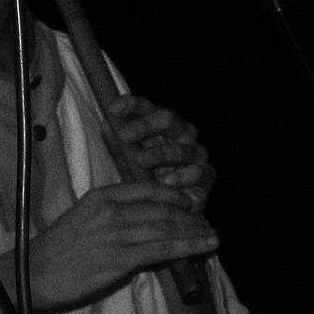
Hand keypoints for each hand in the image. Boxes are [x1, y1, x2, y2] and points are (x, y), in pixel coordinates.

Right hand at [28, 179, 217, 313]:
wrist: (33, 272)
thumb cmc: (53, 250)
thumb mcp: (79, 219)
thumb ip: (108, 216)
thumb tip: (136, 224)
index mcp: (99, 197)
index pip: (145, 188)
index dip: (172, 193)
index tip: (187, 201)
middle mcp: (110, 211)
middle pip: (161, 208)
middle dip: (189, 216)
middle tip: (205, 223)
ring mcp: (117, 234)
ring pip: (167, 227)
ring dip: (195, 232)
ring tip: (212, 237)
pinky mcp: (121, 259)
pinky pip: (163, 249)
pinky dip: (188, 247)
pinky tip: (204, 247)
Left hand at [108, 94, 213, 211]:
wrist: (164, 208)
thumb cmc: (143, 177)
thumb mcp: (125, 160)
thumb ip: (117, 143)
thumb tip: (107, 124)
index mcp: (159, 125)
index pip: (147, 107)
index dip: (132, 105)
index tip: (113, 108)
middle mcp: (181, 134)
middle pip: (168, 119)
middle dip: (145, 125)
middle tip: (124, 135)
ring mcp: (195, 154)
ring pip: (182, 147)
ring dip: (160, 153)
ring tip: (140, 160)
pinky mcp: (207, 176)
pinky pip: (200, 172)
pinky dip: (183, 176)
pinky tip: (167, 182)